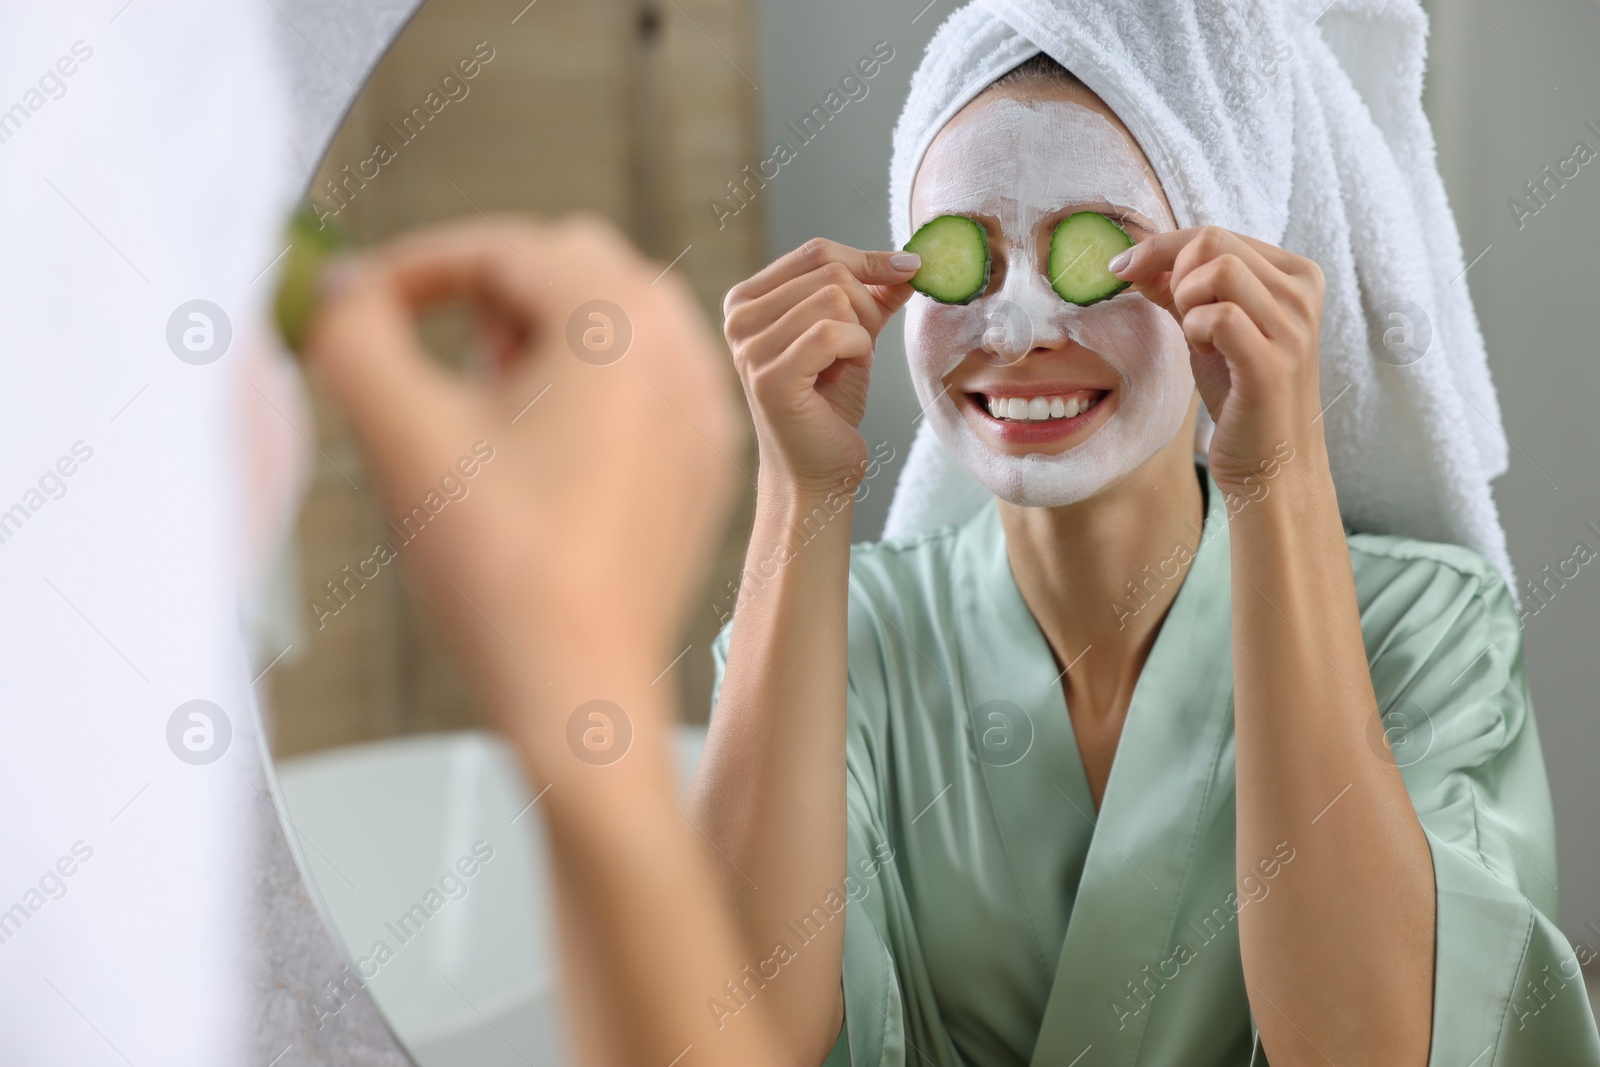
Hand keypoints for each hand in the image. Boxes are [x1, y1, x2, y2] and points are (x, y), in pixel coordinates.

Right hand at [302, 214, 744, 717]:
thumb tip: (338, 287)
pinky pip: (649, 380)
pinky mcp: (705, 462)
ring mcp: (704, 408)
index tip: (360, 305)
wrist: (579, 687)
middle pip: (572, 264)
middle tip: (437, 360)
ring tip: (487, 408)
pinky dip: (591, 383)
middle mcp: (683, 350)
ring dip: (542, 333)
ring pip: (618, 319)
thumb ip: (352, 336)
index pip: (503, 247)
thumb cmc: (499, 569)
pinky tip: (542, 452)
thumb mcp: (402, 435)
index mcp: (620, 323)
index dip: (416, 266)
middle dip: (490, 292)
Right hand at [722, 239, 919, 497]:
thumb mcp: (852, 336)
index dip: (869, 258)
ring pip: (834, 298)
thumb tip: (909, 262)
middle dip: (867, 304)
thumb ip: (872, 295)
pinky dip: (856, 350)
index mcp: (747, 300)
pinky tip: (843, 373)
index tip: (909, 269)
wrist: (817, 470)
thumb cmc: (828, 406)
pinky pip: (833, 333)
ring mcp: (749, 347)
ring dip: (860, 333)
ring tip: (845, 366)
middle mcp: (738, 318)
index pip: (816, 251)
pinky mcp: (769, 376)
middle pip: (829, 271)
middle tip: (863, 346)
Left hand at [1111, 225, 1326, 494]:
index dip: (1161, 247)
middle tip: (1176, 314)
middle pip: (1213, 242)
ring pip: (1217, 270)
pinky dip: (1196, 330)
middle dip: (1172, 274)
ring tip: (1197, 336)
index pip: (1217, 234)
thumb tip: (1135, 259)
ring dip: (1187, 301)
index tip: (1122, 267)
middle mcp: (1302, 293)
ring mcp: (1293, 327)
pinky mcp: (1273, 363)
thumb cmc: (1242, 395)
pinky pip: (1218, 316)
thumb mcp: (1209, 331)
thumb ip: (1179, 290)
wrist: (1272, 462)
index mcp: (1295, 275)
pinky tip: (1206, 354)